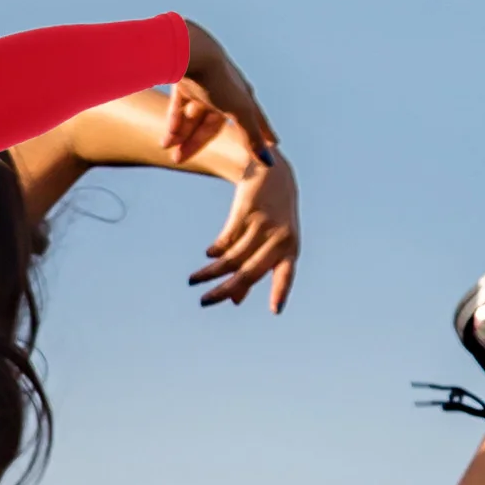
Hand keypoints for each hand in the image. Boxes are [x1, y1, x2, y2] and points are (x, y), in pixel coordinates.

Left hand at [179, 21, 279, 162]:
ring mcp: (202, 85)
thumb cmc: (218, 80)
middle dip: (194, 142)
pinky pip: (178, 108)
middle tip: (178, 160)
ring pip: (191, 117)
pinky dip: (172, 124)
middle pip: (210, 124)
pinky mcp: (182, 80)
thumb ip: (251, 135)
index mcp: (242, 95)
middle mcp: (224, 90)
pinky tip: (165, 139)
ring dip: (180, 136)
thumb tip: (267, 162)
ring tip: (167, 151)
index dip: (259, 134)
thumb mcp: (239, 110)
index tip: (272, 143)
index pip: (252, 121)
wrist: (191, 52)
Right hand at [186, 150, 300, 313]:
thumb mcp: (269, 244)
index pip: (285, 275)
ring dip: (210, 271)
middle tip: (204, 302)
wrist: (274, 173)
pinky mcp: (247, 211)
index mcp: (290, 250)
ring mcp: (264, 224)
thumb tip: (236, 301)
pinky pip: (227, 238)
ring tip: (194, 280)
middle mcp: (280, 238)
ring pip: (232, 257)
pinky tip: (209, 255)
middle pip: (249, 271)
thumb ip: (253, 271)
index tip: (275, 311)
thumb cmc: (274, 217)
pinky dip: (216, 249)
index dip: (280, 292)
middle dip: (224, 289)